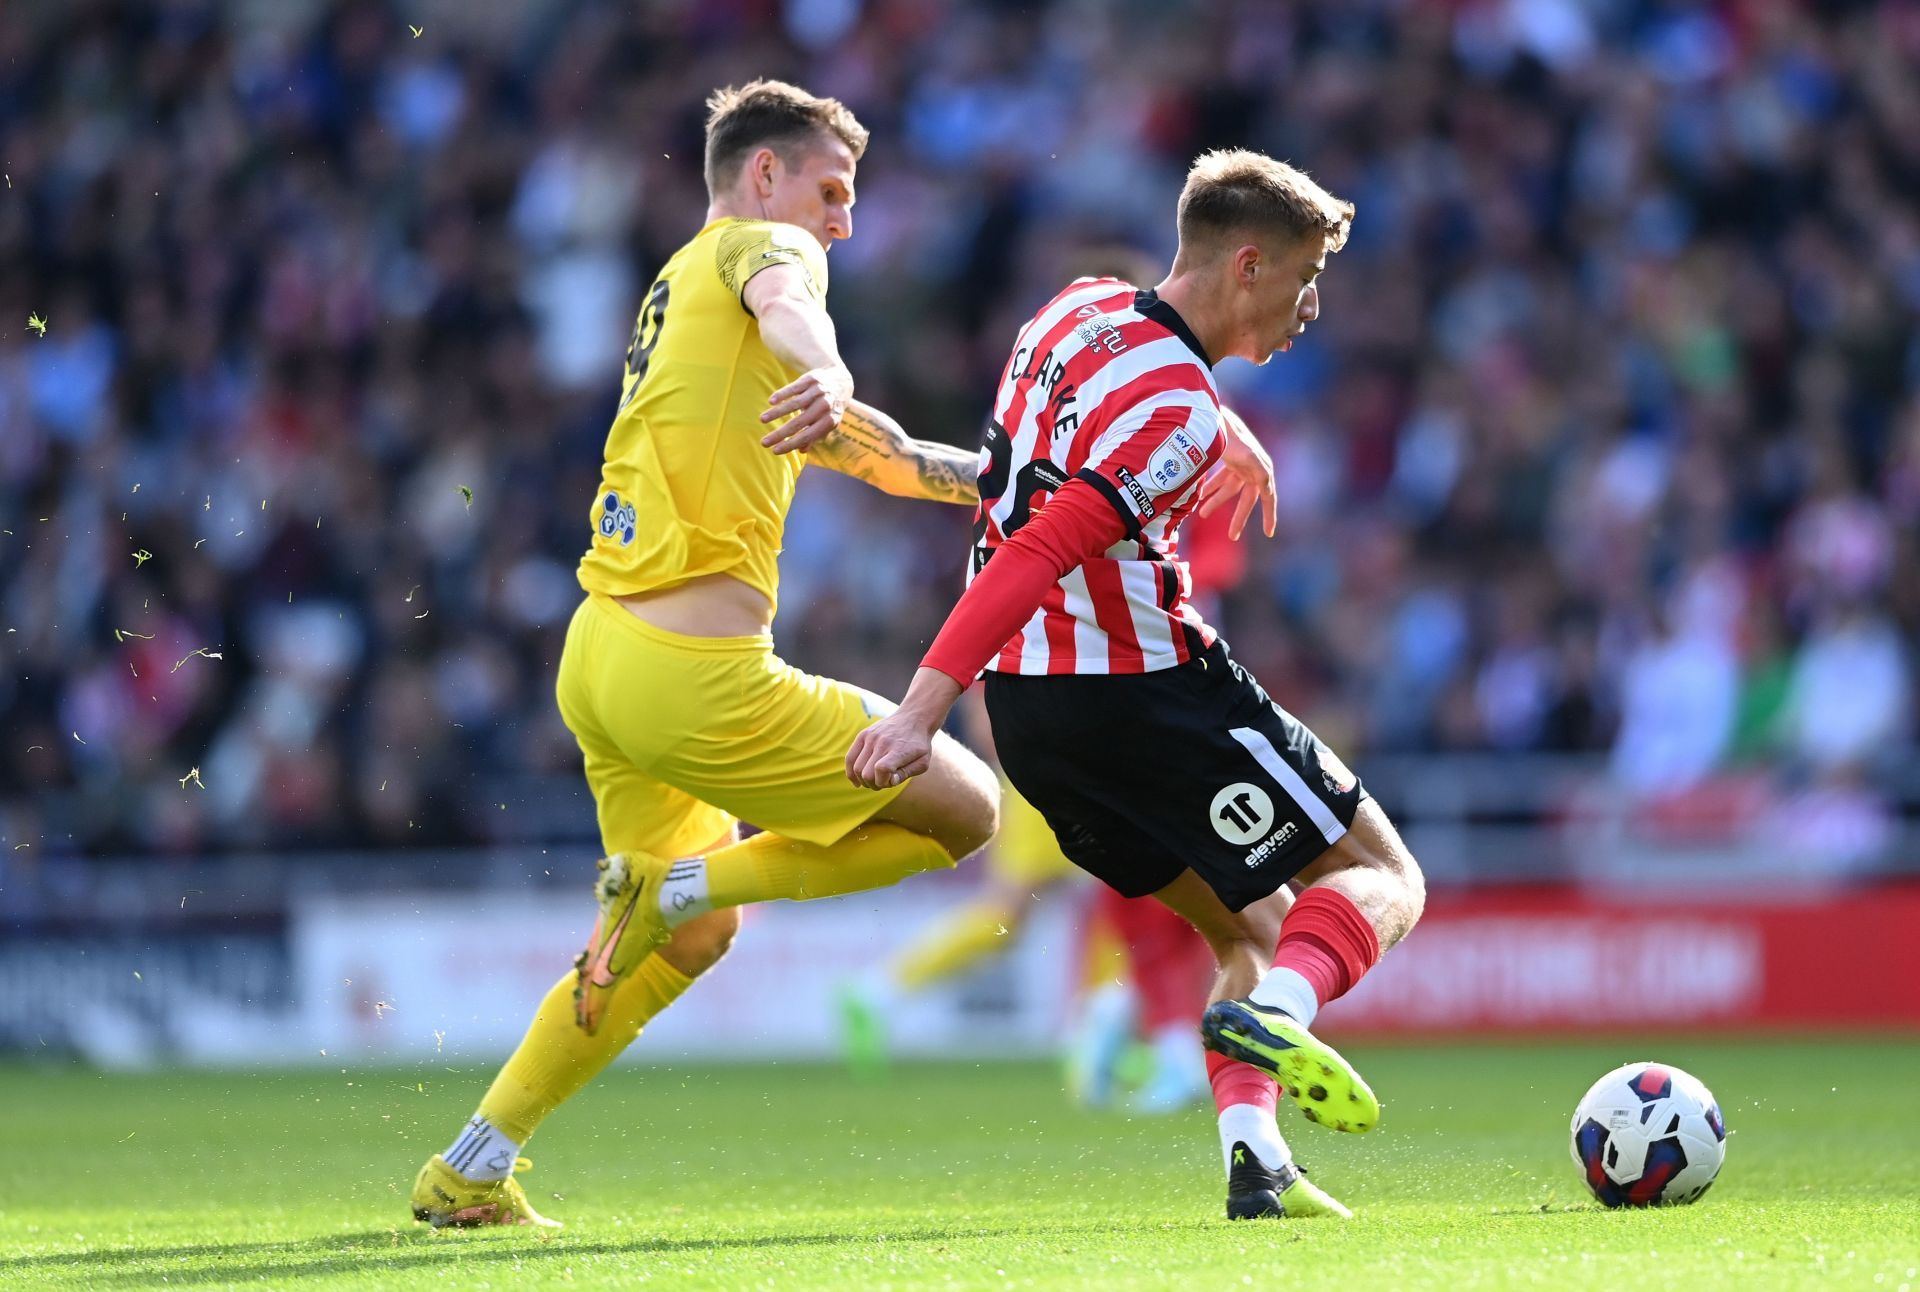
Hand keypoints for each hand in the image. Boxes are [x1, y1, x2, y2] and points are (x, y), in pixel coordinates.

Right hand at [761, 365, 852, 454]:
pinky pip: (794, 388)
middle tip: (764, 442)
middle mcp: (824, 406)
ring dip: (776, 413)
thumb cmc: (829, 407)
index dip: (791, 444)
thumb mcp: (827, 422)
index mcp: (829, 421)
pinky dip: (782, 395)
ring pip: (794, 404)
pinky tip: (771, 401)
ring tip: (762, 420)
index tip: (774, 451)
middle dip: (779, 434)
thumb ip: (815, 436)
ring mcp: (817, 392)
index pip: (807, 436)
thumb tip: (802, 450)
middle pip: (799, 422)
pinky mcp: (810, 380)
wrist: (840, 380)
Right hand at [846, 711, 934, 789]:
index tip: (891, 782)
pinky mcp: (863, 735)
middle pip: (867, 773)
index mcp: (899, 750)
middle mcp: (882, 742)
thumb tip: (890, 781)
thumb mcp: (922, 761)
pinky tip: (857, 781)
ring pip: (857, 768)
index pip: (882, 769)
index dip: (883, 782)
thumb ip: (907, 773)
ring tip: (874, 781)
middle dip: (874, 784)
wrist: (914, 717)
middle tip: (883, 783)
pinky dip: (851, 772)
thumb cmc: (919, 744)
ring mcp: (870, 737)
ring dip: (863, 780)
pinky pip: (850, 757)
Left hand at [1196, 406, 1276, 539]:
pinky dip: (1213, 487)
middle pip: (1247, 498)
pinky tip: (1200, 495)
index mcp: (1260, 466)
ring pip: (1231, 489)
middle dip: (1239, 517)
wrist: (1211, 411)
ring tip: (1201, 513)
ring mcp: (1242, 463)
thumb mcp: (1241, 450)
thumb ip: (1255, 468)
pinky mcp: (1231, 460)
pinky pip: (1223, 479)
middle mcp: (1254, 466)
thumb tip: (1268, 489)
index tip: (1269, 533)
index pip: (1268, 496)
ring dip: (1217, 501)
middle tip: (1232, 536)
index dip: (1269, 515)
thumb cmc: (1226, 429)